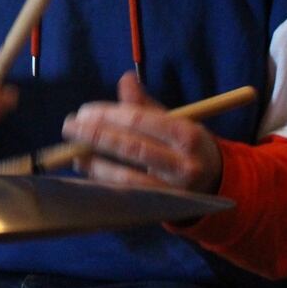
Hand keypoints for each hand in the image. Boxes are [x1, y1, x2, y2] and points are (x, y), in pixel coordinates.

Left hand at [61, 72, 221, 192]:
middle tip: (69, 127)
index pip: (140, 121)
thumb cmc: (187, 146)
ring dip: (96, 163)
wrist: (217, 184)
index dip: (108, 115)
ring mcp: (174, 190)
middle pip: (132, 148)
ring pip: (128, 177)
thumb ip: (146, 105)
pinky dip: (104, 182)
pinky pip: (127, 195)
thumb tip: (125, 79)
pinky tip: (88, 170)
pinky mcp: (162, 208)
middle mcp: (184, 164)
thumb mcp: (175, 122)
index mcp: (188, 134)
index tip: (84, 111)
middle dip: (95, 136)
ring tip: (74, 152)